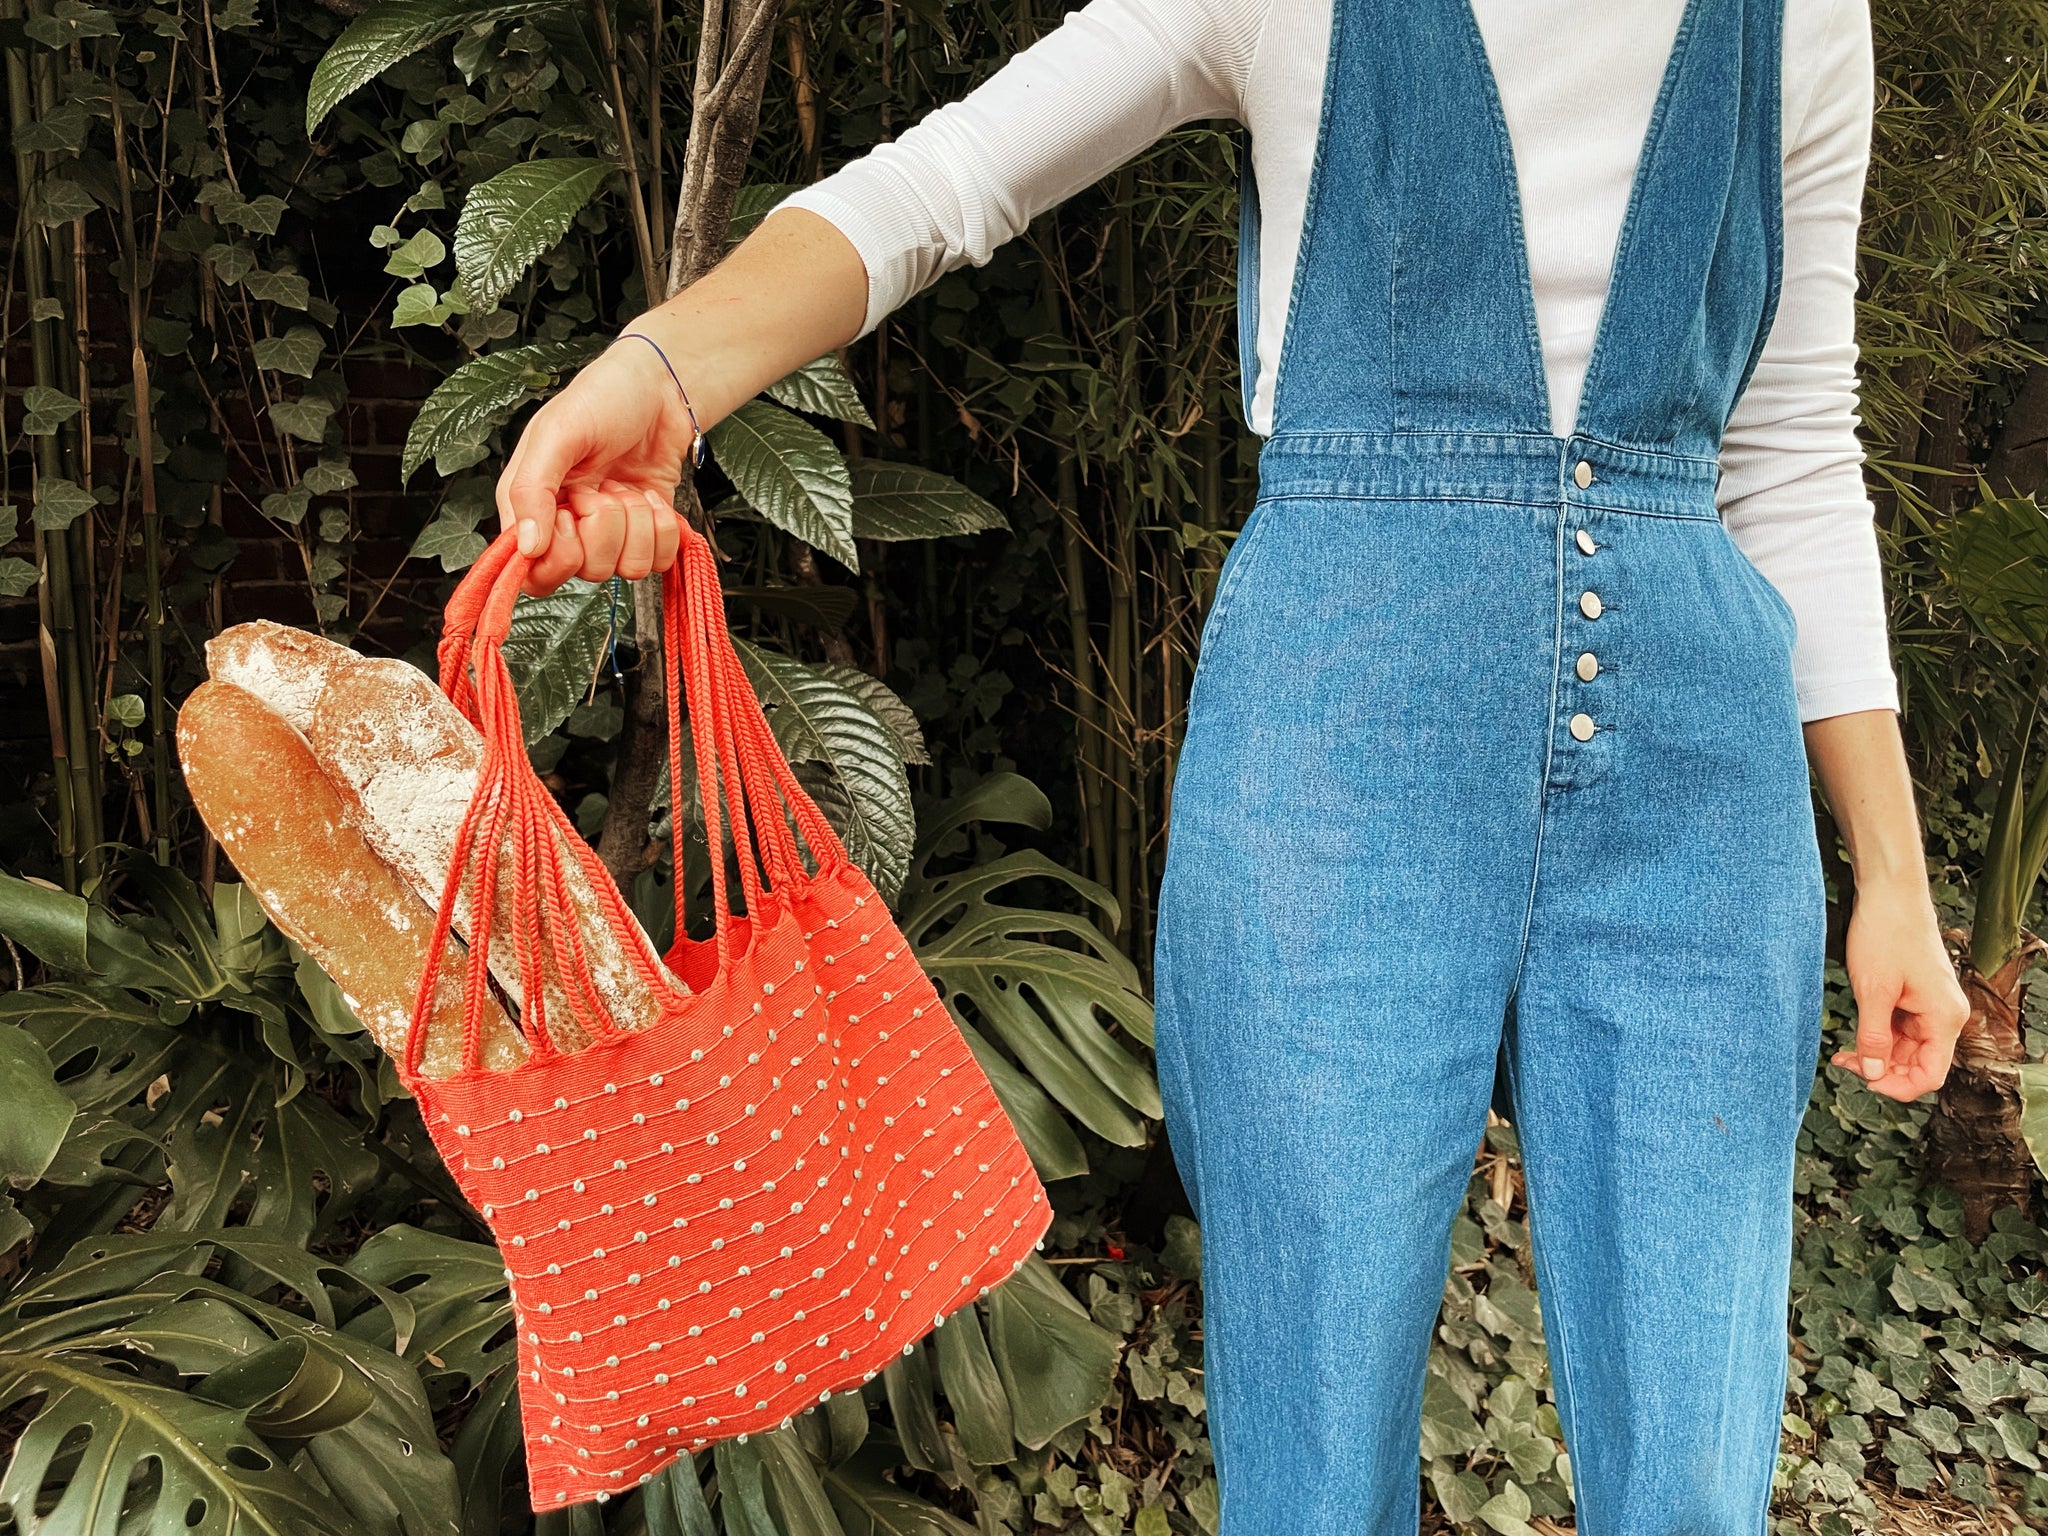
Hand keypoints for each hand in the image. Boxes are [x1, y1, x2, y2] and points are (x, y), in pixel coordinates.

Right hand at [495, 335, 691, 595]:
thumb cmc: (602, 399)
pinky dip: (664, 528)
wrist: (661, 389)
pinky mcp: (647, 534)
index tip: (571, 512)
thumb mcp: (558, 433)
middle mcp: (568, 527)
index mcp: (532, 507)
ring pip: (628, 569)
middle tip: (604, 487)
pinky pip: (659, 560)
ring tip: (628, 486)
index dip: (559, 553)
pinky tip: (650, 496)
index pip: (535, 573)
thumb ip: (533, 490)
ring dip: (638, 524)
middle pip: (587, 572)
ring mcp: (611, 534)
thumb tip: (526, 548)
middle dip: (607, 527)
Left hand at [1828, 879, 1969, 1100]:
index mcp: (1945, 1018)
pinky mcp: (1918, 998)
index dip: (1898, 1086)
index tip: (1864, 1079)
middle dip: (1882, 1070)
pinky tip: (1855, 1038)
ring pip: (1908, 1050)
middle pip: (1919, 1065)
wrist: (1890, 895)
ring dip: (1878, 1056)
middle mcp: (1946, 1016)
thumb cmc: (1886, 934)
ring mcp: (1932, 1007)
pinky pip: (1902, 1031)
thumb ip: (1874, 1037)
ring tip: (1844, 1053)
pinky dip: (1879, 1038)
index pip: (1931, 1075)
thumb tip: (1874, 1074)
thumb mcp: (1874, 991)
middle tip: (1845, 1062)